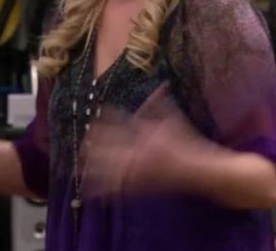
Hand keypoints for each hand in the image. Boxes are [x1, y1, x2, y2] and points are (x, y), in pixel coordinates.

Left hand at [82, 84, 211, 197]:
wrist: (198, 169)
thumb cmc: (187, 142)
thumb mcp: (174, 119)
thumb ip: (162, 103)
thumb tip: (162, 84)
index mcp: (145, 131)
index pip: (119, 121)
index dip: (104, 119)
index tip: (94, 116)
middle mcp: (138, 150)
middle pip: (108, 144)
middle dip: (94, 144)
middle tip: (83, 142)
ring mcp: (137, 169)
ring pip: (108, 167)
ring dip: (92, 166)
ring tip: (78, 166)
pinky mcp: (138, 186)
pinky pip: (115, 188)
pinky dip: (101, 190)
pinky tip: (87, 191)